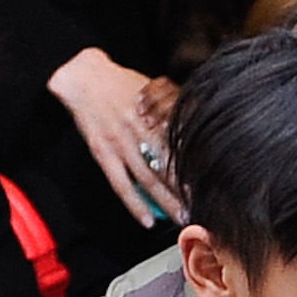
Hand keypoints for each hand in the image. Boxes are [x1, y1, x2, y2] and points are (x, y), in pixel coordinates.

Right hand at [48, 45, 185, 225]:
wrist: (84, 77)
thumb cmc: (120, 82)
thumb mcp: (152, 88)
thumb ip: (172, 109)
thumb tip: (193, 126)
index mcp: (156, 112)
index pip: (183, 144)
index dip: (198, 163)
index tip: (213, 180)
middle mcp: (140, 128)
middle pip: (170, 164)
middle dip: (187, 188)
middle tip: (203, 205)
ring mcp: (121, 142)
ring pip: (148, 178)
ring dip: (166, 201)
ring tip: (181, 217)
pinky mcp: (103, 152)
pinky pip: (121, 184)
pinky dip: (135, 204)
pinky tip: (147, 220)